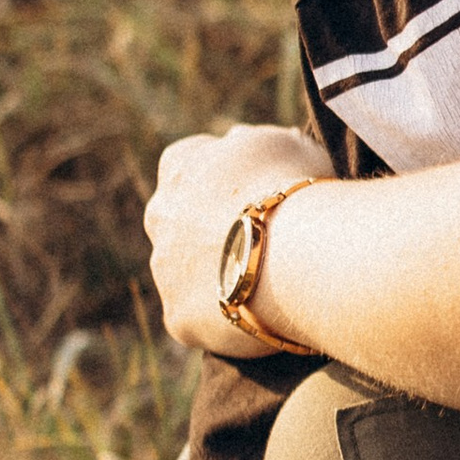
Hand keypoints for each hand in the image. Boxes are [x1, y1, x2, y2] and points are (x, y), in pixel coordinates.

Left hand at [145, 123, 329, 355]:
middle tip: (262, 242)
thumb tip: (241, 144)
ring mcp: (165, 269)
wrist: (299, 254)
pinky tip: (262, 314)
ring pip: (188, 273)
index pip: (188, 164)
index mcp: (180, 166)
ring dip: (219, 274)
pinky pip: (201, 318)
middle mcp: (160, 215)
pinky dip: (228, 315)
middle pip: (181, 222)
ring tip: (269, 284)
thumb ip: (253, 143)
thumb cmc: (296, 189)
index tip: (254, 193)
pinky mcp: (177, 316)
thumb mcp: (284, 142)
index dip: (222, 180)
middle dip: (211, 230)